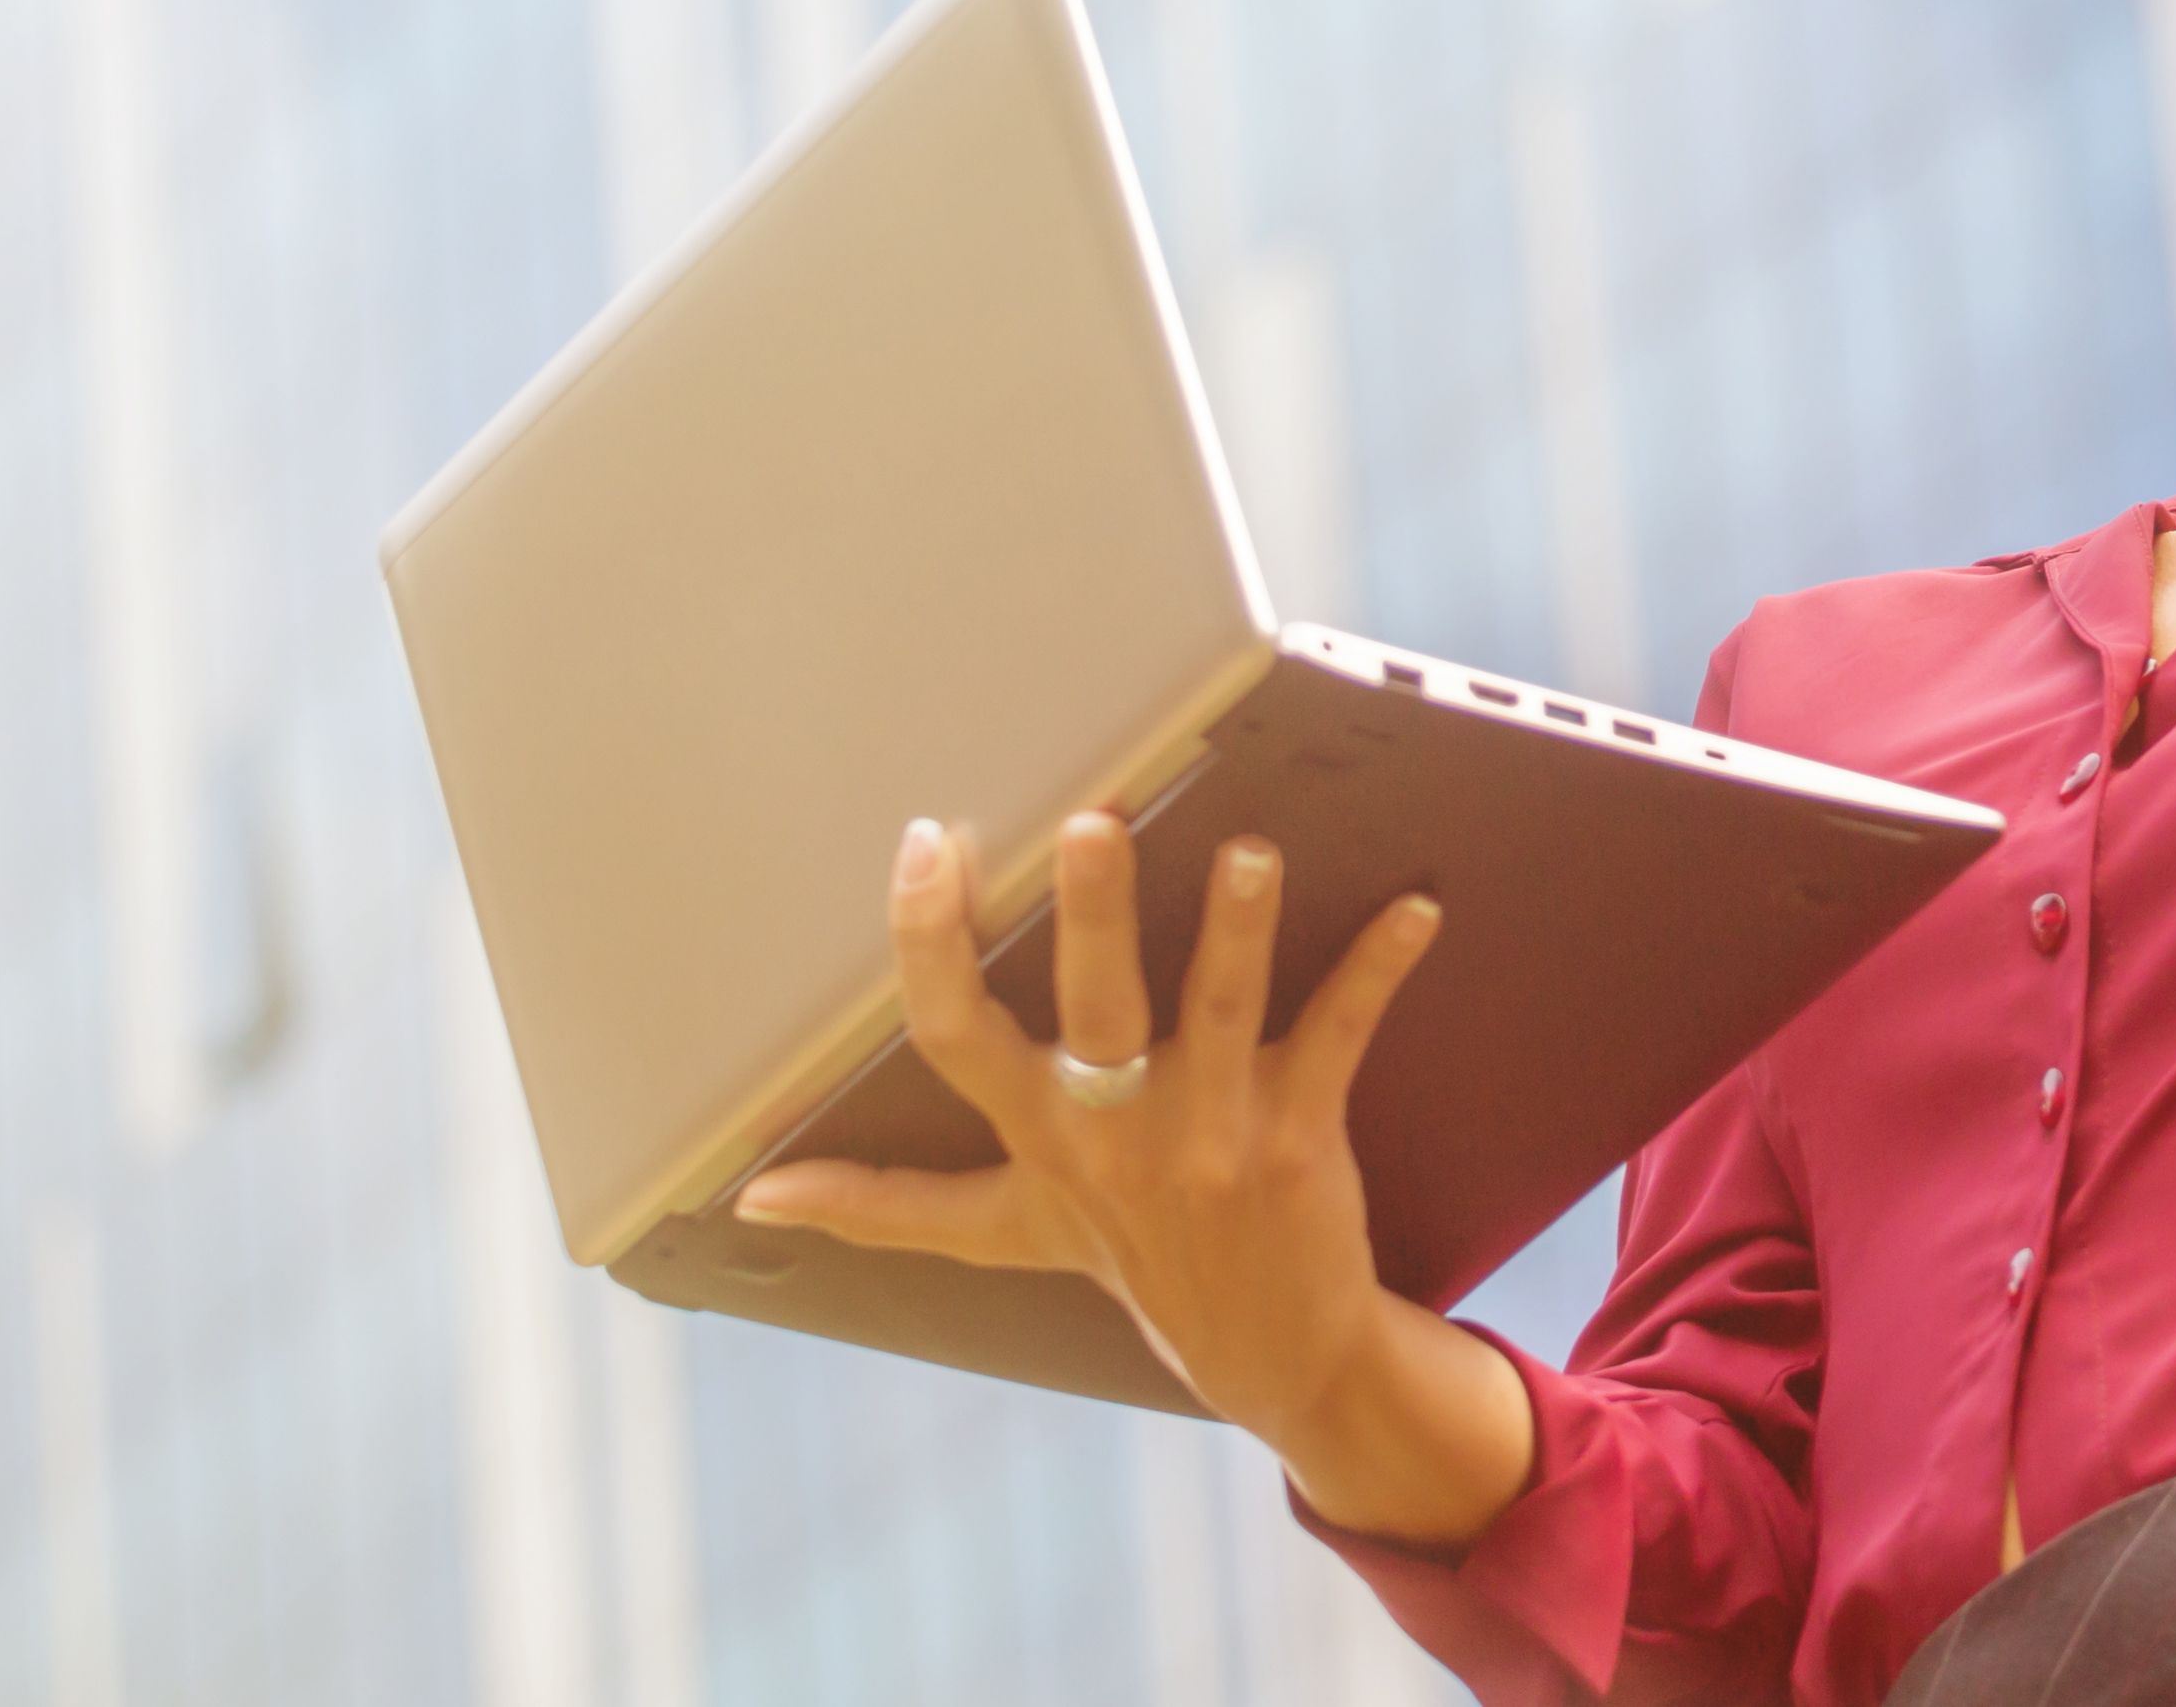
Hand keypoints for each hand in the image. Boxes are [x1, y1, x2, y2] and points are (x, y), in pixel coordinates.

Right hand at [737, 814, 1525, 1537]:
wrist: (1269, 1352)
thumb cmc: (1132, 1262)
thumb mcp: (1005, 1235)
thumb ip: (887, 1210)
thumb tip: (756, 1192)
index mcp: (1040, 1138)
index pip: (959, 1038)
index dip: (932, 944)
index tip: (929, 845)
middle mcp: (1117, 1133)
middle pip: (1092, 1012)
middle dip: (1091, 918)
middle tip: (1090, 824)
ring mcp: (1213, 1132)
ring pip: (1224, 1012)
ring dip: (1239, 929)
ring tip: (1251, 853)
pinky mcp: (1301, 1134)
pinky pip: (1341, 1034)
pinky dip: (1379, 968)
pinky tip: (1418, 910)